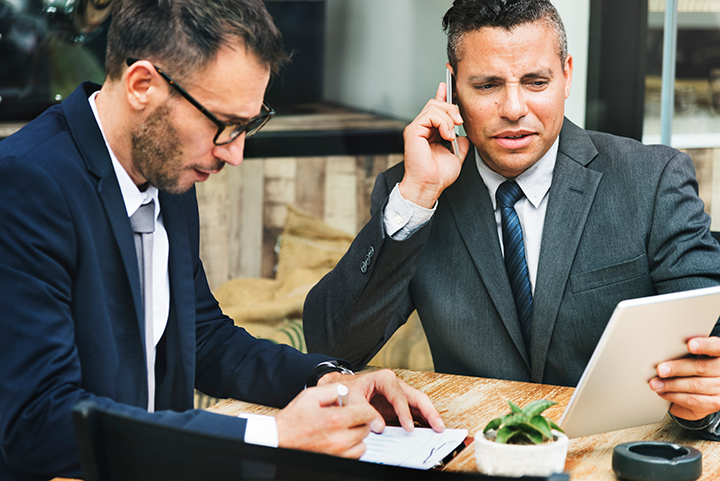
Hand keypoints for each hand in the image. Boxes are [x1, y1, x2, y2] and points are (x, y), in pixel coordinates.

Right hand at [275, 383, 376, 457]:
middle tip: (348, 417)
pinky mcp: (337, 461)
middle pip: (366, 428)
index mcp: (335, 419)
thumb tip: (348, 393)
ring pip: (363, 443)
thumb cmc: (292, 420)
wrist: (279, 440)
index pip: (367, 413)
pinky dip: (352, 447)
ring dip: (357, 435)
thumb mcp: (311, 395)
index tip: (360, 408)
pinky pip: (355, 455)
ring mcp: (338, 453)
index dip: (365, 408)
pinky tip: (342, 439)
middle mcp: (339, 438)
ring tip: (344, 429)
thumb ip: (333, 389)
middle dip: (359, 421)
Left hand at [318, 368, 444, 433]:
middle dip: (429, 411)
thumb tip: (379, 426)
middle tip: (438, 425)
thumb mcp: (352, 397)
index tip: (408, 426)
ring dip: (429, 416)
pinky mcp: (397, 406)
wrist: (340, 389)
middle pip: (417, 397)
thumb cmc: (346, 389)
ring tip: (438, 429)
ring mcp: (398, 395)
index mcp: (384, 379)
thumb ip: (365, 411)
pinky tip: (428, 429)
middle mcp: (395, 385)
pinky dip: (421, 420)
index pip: (399, 395)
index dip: (405, 412)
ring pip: (419, 404)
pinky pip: (413, 412)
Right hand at [400, 82, 470, 207]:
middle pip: (436, 103)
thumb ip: (460, 142)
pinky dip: (442, 123)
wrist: (430, 186)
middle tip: (460, 122)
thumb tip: (464, 134)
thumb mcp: (457, 155)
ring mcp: (416, 128)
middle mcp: (421, 128)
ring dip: (448, 117)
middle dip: (451, 108)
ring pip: (434, 107)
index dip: (443, 95)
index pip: (435, 107)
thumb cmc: (439, 175)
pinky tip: (447, 135)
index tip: (449, 85)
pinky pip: (430, 115)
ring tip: (452, 133)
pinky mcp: (413, 131)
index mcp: (430, 132)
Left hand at [649, 336, 719, 420]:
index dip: (705, 345)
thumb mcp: (692, 356)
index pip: (716, 347)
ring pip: (695, 385)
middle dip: (678, 368)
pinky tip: (663, 392)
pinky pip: (693, 400)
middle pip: (701, 367)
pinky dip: (675, 396)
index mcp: (719, 354)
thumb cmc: (693, 367)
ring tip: (655, 383)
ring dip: (671, 385)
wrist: (702, 392)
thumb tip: (660, 350)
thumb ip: (684, 352)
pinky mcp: (715, 403)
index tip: (690, 345)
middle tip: (660, 370)